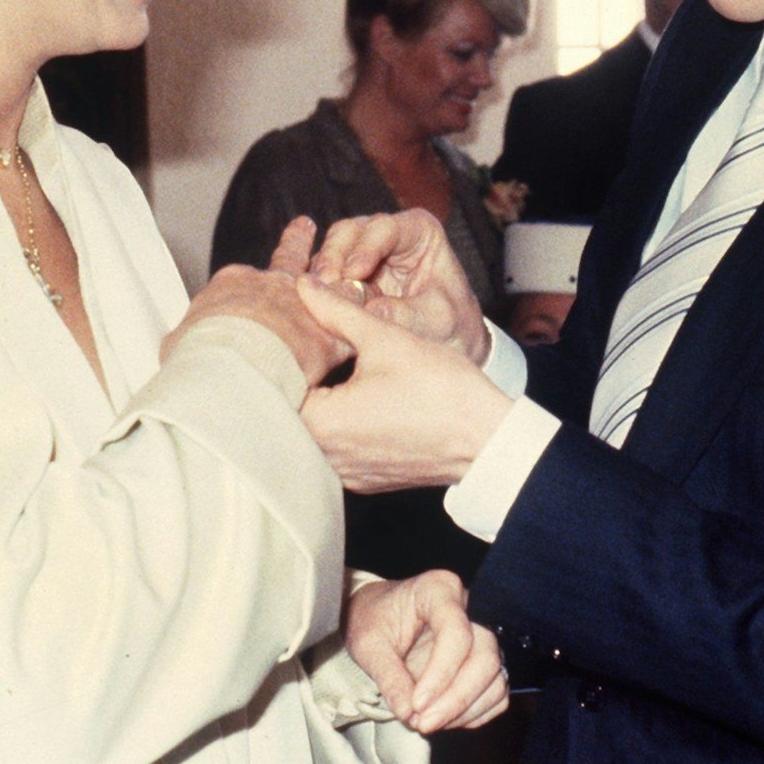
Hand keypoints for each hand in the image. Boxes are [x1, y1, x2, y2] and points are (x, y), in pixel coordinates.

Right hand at [164, 217, 352, 387]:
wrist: (231, 363)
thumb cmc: (198, 355)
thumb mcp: (180, 342)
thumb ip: (187, 340)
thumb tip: (178, 349)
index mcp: (236, 285)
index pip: (247, 277)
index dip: (253, 273)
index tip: (256, 266)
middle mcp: (272, 288)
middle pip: (288, 264)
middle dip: (297, 246)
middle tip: (304, 224)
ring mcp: (304, 308)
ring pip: (328, 289)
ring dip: (340, 282)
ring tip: (352, 269)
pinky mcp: (330, 337)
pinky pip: (351, 326)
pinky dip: (361, 323)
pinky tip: (375, 322)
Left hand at [297, 278, 512, 491]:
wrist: (488, 440)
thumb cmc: (442, 392)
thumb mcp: (385, 339)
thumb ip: (337, 310)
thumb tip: (305, 285)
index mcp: (322, 425)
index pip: (275, 386)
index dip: (278, 355)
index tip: (281, 333)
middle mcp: (327, 458)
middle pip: (288, 413)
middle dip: (293, 378)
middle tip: (297, 345)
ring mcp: (346, 473)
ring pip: (310, 434)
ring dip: (312, 404)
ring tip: (319, 370)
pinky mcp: (364, 477)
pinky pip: (335, 450)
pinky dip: (334, 426)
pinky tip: (347, 399)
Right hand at [311, 211, 489, 362]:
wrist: (446, 346)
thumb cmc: (451, 325)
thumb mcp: (436, 321)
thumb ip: (406, 314)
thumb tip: (369, 312)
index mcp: (418, 231)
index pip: (387, 228)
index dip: (367, 247)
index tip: (355, 272)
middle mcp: (386, 235)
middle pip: (350, 232)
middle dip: (335, 257)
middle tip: (326, 285)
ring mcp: (360, 253)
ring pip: (330, 250)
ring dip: (321, 274)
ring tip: (317, 298)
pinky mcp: (343, 277)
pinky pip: (323, 275)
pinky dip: (316, 289)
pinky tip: (313, 306)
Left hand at [346, 571, 508, 733]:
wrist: (376, 618)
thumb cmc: (372, 621)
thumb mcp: (367, 644)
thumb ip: (388, 676)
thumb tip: (408, 713)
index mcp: (439, 590)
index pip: (456, 632)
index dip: (440, 674)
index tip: (415, 704)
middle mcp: (469, 608)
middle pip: (484, 658)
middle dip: (456, 698)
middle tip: (422, 723)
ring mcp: (481, 635)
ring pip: (495, 678)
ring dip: (465, 710)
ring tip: (427, 723)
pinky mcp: (483, 661)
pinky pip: (496, 693)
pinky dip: (473, 713)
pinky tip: (443, 719)